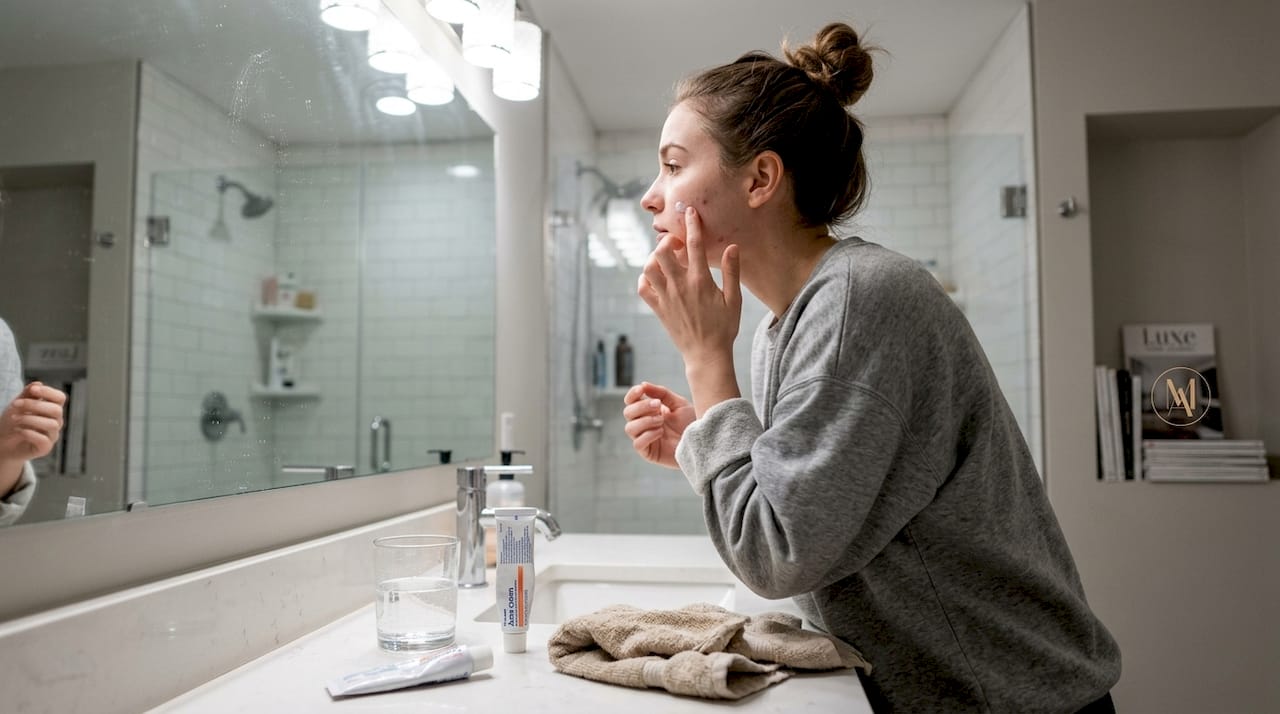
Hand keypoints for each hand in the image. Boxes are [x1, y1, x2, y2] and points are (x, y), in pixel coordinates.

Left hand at [0, 382, 66, 463]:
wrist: (2, 442)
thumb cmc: (12, 422)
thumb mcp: (17, 405)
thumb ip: (27, 394)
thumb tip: (37, 383)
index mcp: (52, 409)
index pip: (60, 398)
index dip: (49, 392)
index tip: (32, 389)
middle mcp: (56, 422)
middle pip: (56, 410)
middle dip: (34, 405)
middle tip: (15, 404)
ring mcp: (52, 435)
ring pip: (51, 424)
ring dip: (30, 419)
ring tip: (14, 419)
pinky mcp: (45, 448)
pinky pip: (43, 439)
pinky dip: (29, 433)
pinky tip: (18, 430)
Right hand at [623, 382, 695, 468]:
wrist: (703, 441)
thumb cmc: (691, 423)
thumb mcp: (678, 403)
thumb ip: (661, 393)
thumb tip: (642, 384)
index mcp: (649, 411)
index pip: (631, 401)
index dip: (632, 394)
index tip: (641, 389)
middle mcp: (644, 424)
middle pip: (627, 413)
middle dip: (641, 407)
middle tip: (658, 405)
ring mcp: (645, 438)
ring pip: (629, 428)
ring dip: (645, 421)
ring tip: (661, 420)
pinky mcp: (648, 453)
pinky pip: (637, 443)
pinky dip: (648, 435)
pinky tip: (661, 432)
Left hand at [637, 205, 741, 368]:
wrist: (706, 355)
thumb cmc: (724, 328)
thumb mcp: (734, 300)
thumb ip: (731, 271)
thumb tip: (731, 247)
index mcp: (700, 281)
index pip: (694, 245)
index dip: (692, 224)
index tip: (689, 212)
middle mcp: (680, 286)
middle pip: (663, 252)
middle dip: (668, 240)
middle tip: (677, 243)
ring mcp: (666, 298)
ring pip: (649, 268)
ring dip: (655, 258)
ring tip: (666, 259)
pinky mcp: (658, 309)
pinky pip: (643, 288)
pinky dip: (645, 278)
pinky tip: (656, 277)